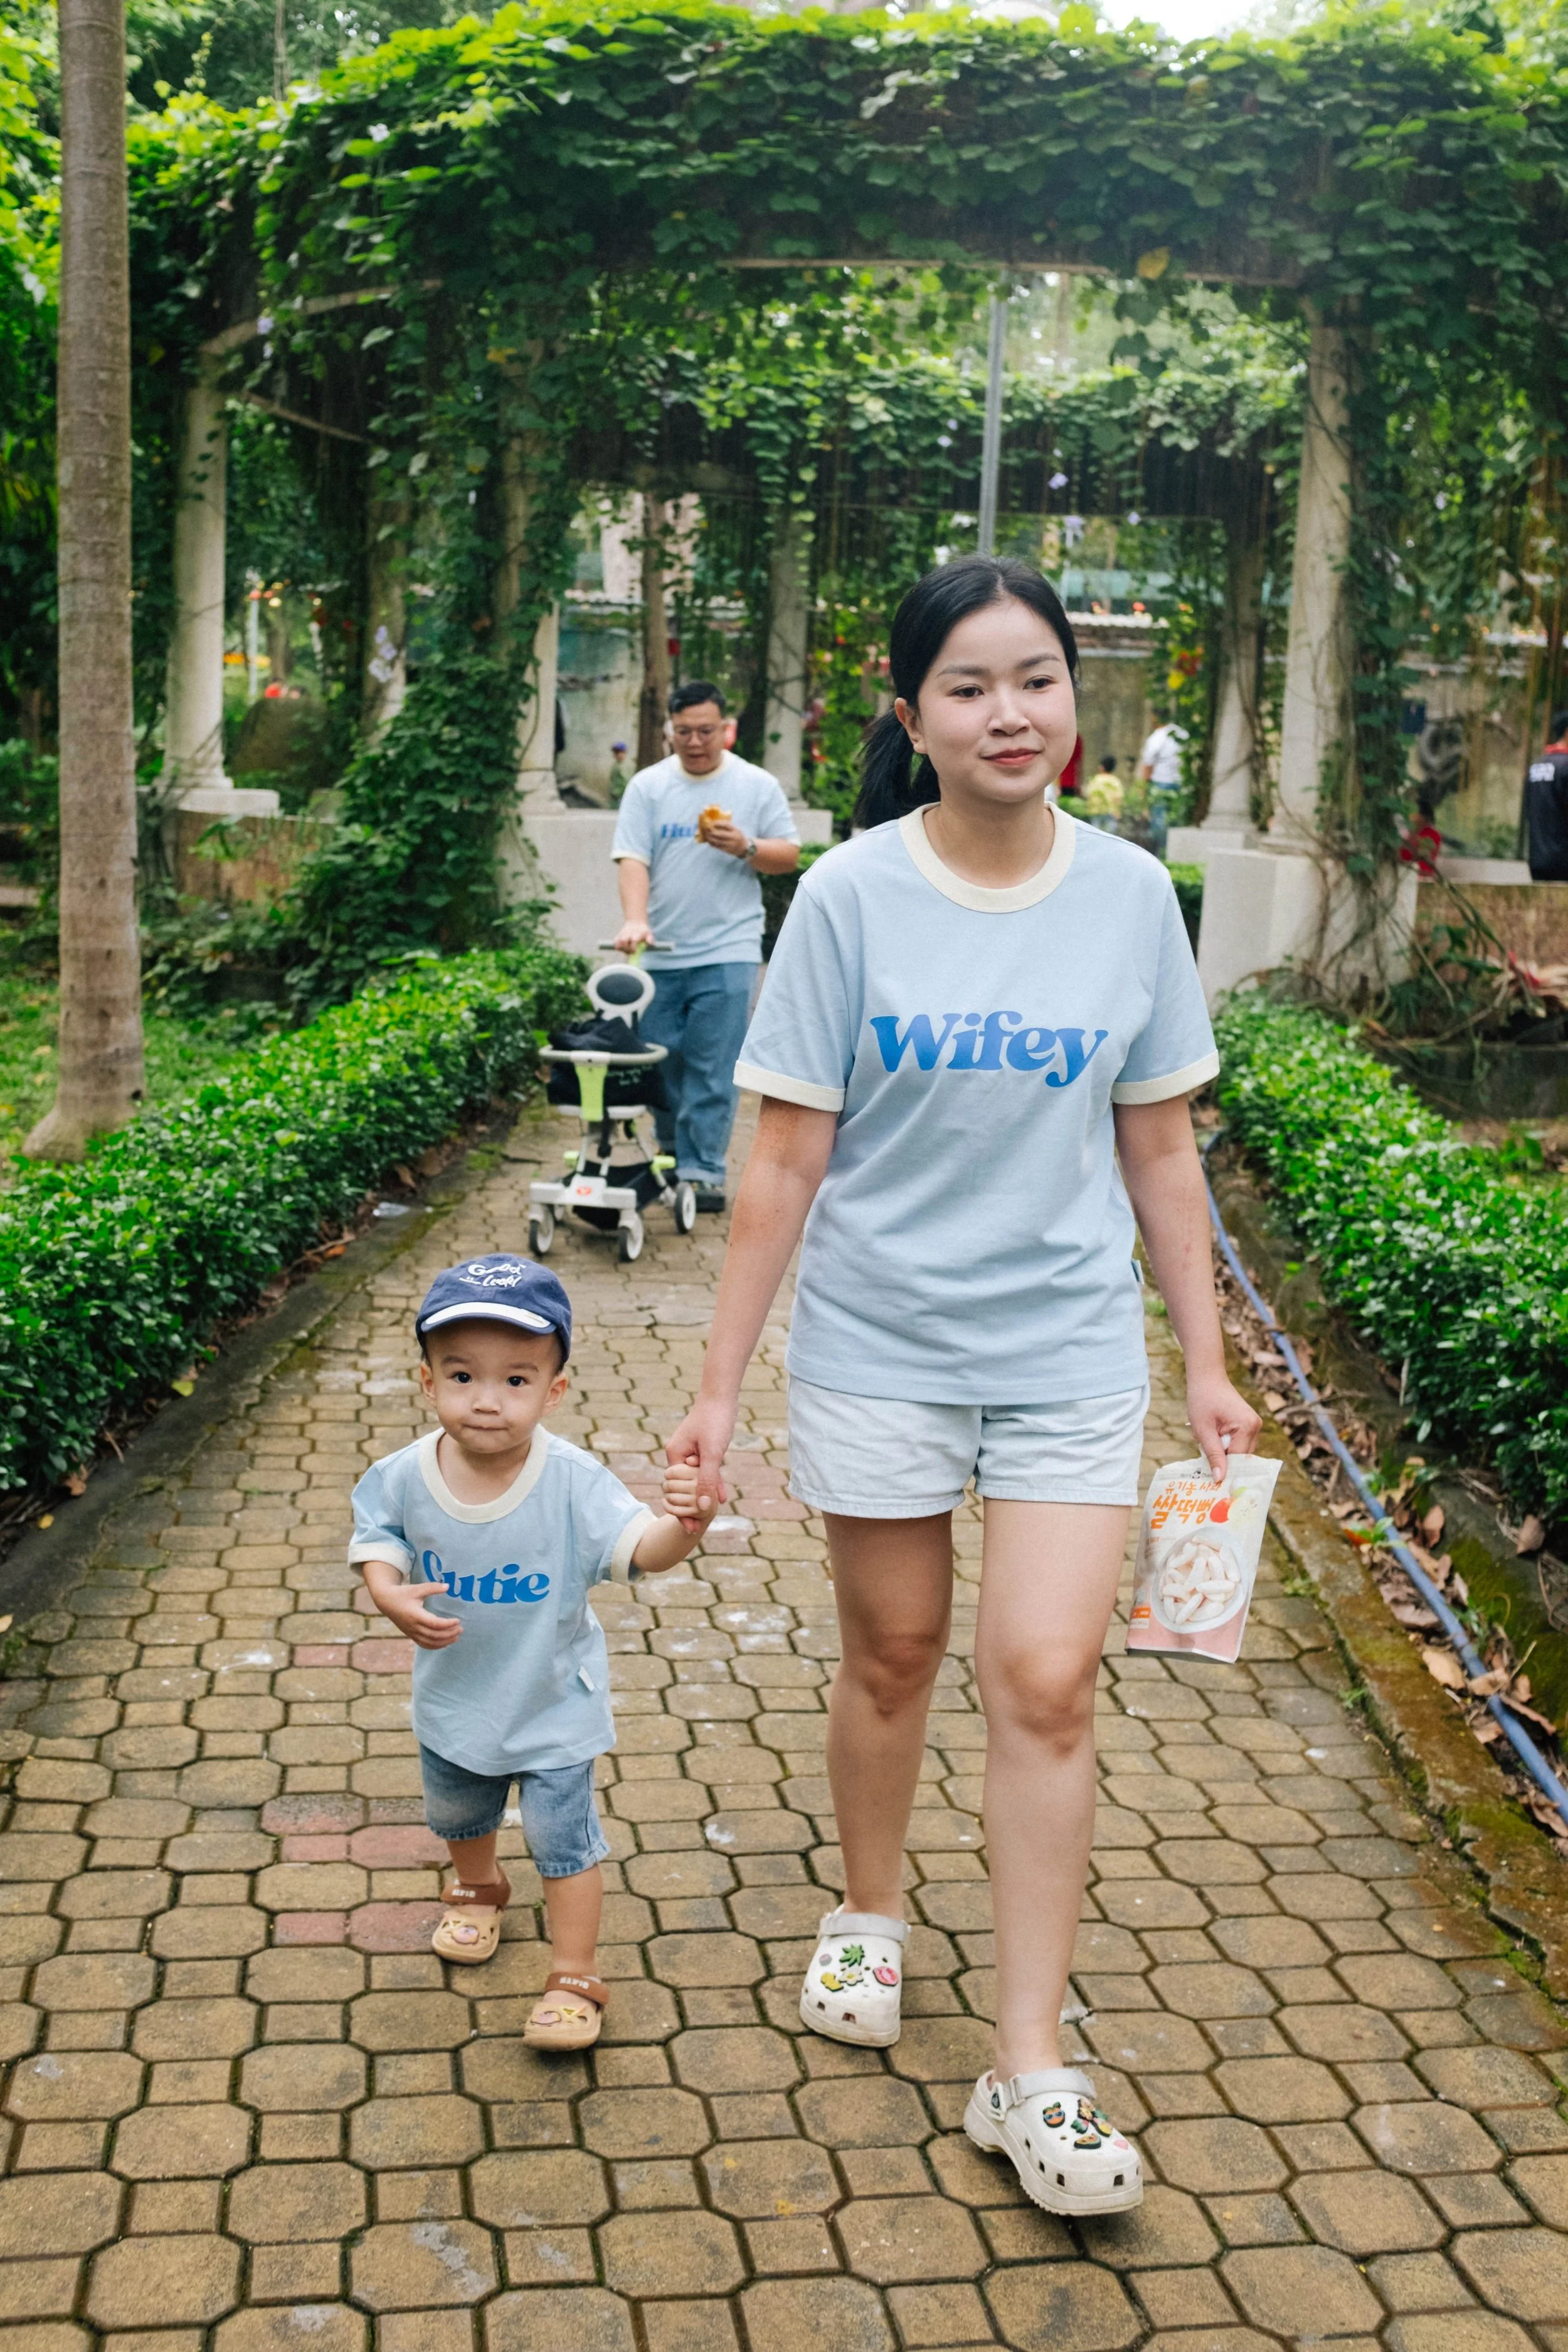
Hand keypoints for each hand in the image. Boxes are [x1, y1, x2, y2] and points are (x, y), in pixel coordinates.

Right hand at [375, 1579, 463, 1650]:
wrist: (386, 1601)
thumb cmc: (402, 1593)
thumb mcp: (417, 1588)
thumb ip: (432, 1588)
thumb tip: (448, 1586)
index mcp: (415, 1615)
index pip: (435, 1624)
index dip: (447, 1624)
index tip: (458, 1620)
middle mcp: (413, 1626)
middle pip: (434, 1635)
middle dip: (449, 1634)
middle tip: (461, 1629)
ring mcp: (411, 1632)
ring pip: (429, 1643)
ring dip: (444, 1642)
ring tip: (456, 1637)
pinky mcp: (410, 1635)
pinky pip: (424, 1644)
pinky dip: (435, 1646)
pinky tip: (445, 1642)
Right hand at [614, 918, 653, 950]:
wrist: (636, 922)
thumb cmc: (643, 931)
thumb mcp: (649, 933)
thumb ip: (650, 939)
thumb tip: (650, 943)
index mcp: (637, 934)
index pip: (633, 940)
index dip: (633, 947)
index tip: (635, 951)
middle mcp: (628, 934)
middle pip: (624, 941)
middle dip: (626, 949)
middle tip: (630, 952)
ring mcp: (622, 934)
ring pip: (618, 942)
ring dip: (621, 949)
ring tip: (626, 951)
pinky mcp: (618, 935)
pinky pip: (615, 942)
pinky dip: (617, 946)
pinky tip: (622, 948)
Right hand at [665, 1398, 732, 1529]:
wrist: (722, 1396)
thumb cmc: (715, 1421)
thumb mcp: (713, 1454)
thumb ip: (707, 1480)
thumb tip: (703, 1506)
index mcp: (675, 1455)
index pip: (675, 1489)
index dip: (682, 1510)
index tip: (690, 1527)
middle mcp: (679, 1454)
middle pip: (684, 1487)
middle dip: (692, 1505)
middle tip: (699, 1526)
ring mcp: (691, 1451)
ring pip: (697, 1479)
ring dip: (705, 1495)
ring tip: (709, 1517)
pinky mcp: (703, 1448)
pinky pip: (707, 1470)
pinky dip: (713, 1482)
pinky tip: (722, 1497)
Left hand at [702, 819, 751, 858]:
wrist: (744, 848)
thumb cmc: (737, 836)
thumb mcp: (735, 829)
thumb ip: (727, 826)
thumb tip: (714, 822)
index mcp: (735, 830)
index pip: (726, 825)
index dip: (718, 823)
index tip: (711, 822)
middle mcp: (734, 837)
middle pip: (721, 834)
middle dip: (712, 831)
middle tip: (706, 829)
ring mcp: (731, 844)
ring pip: (718, 841)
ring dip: (710, 838)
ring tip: (706, 835)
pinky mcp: (728, 850)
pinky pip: (718, 847)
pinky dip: (712, 843)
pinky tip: (709, 841)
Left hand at [1186, 1369, 1261, 1483]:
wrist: (1206, 1378)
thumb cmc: (1202, 1399)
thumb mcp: (1203, 1430)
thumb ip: (1213, 1454)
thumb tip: (1219, 1479)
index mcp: (1247, 1427)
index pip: (1238, 1459)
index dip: (1225, 1471)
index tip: (1213, 1484)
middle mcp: (1255, 1427)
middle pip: (1241, 1458)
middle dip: (1223, 1461)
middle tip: (1205, 1465)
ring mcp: (1253, 1425)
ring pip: (1239, 1452)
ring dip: (1223, 1453)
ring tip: (1205, 1443)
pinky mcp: (1248, 1425)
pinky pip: (1238, 1443)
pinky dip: (1224, 1445)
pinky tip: (1211, 1437)